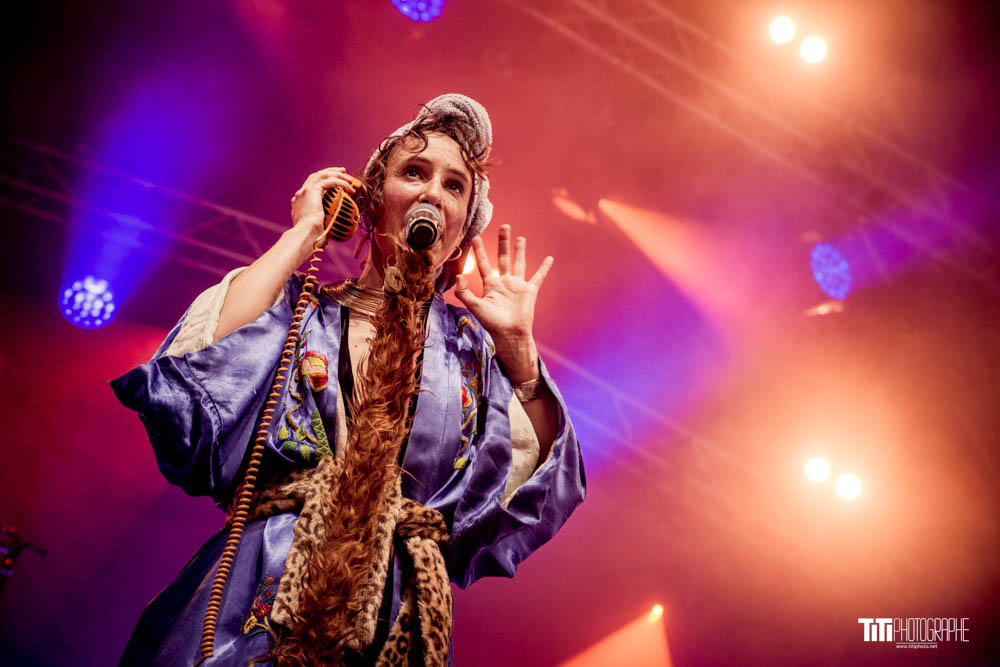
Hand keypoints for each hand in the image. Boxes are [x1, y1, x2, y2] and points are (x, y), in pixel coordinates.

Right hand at [290, 167, 358, 248]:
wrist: (305, 235)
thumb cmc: (312, 237)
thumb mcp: (318, 229)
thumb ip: (323, 226)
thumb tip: (330, 234)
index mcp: (299, 202)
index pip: (312, 186)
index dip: (324, 182)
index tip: (335, 182)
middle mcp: (300, 194)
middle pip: (316, 176)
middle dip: (330, 172)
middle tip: (343, 172)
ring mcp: (305, 191)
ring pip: (323, 175)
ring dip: (337, 174)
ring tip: (349, 178)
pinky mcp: (312, 190)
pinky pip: (330, 181)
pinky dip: (341, 182)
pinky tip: (349, 187)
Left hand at [454, 225, 553, 382]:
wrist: (510, 334)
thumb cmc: (492, 323)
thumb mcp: (475, 307)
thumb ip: (465, 293)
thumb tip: (458, 276)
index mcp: (491, 285)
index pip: (484, 263)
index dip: (479, 251)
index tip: (475, 237)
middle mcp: (504, 282)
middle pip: (503, 257)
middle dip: (503, 242)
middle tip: (504, 226)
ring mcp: (517, 285)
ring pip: (519, 263)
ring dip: (520, 250)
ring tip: (520, 237)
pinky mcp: (530, 290)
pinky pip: (538, 276)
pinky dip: (544, 268)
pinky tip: (549, 258)